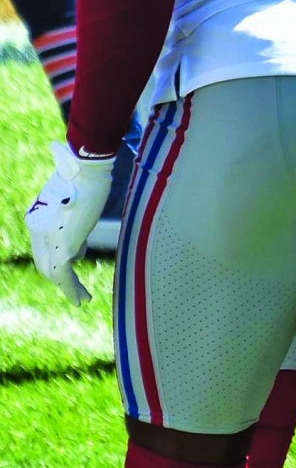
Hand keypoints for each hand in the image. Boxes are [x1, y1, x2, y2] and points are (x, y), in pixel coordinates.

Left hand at [26, 140, 114, 302]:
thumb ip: (74, 226)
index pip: (44, 248)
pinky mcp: (63, 243)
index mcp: (37, 218)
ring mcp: (48, 236)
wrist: (85, 167)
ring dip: (67, 287)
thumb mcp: (78, 203)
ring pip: (51, 271)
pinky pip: (62, 273)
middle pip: (44, 262)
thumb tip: (79, 251)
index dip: (58, 262)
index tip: (76, 268)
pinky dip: (70, 288)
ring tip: (81, 300)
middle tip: (76, 294)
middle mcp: (37, 229)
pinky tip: (80, 299)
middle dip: (60, 279)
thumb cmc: (86, 177)